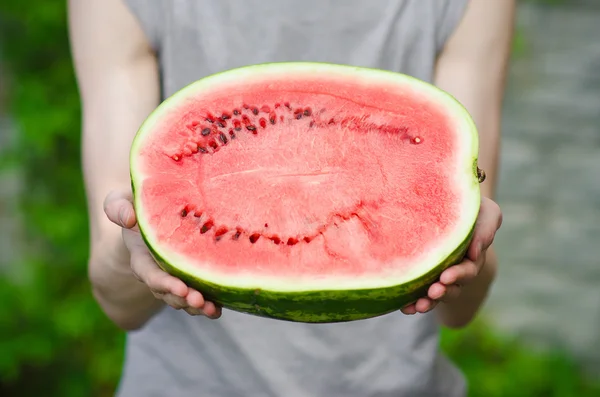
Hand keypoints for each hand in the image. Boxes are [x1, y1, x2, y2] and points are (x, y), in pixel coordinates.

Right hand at [103, 189, 221, 317]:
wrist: (153, 210)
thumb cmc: (137, 203)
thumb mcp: (121, 200)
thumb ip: (118, 207)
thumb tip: (129, 219)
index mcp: (141, 257)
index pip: (151, 275)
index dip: (165, 284)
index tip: (182, 288)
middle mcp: (156, 272)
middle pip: (168, 293)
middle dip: (183, 300)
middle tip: (200, 301)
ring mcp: (173, 278)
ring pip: (183, 299)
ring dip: (197, 307)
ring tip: (212, 310)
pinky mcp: (189, 277)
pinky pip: (197, 295)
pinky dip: (208, 303)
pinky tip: (219, 309)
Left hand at [401, 196, 501, 314]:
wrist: (448, 202)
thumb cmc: (471, 206)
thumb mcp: (486, 211)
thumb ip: (487, 228)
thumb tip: (474, 252)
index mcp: (471, 258)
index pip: (467, 271)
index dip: (458, 275)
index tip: (446, 277)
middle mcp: (456, 270)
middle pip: (452, 288)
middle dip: (443, 292)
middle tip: (433, 292)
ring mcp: (438, 275)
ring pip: (435, 294)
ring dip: (428, 302)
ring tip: (418, 307)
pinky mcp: (421, 275)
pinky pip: (418, 292)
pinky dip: (411, 302)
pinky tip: (403, 306)